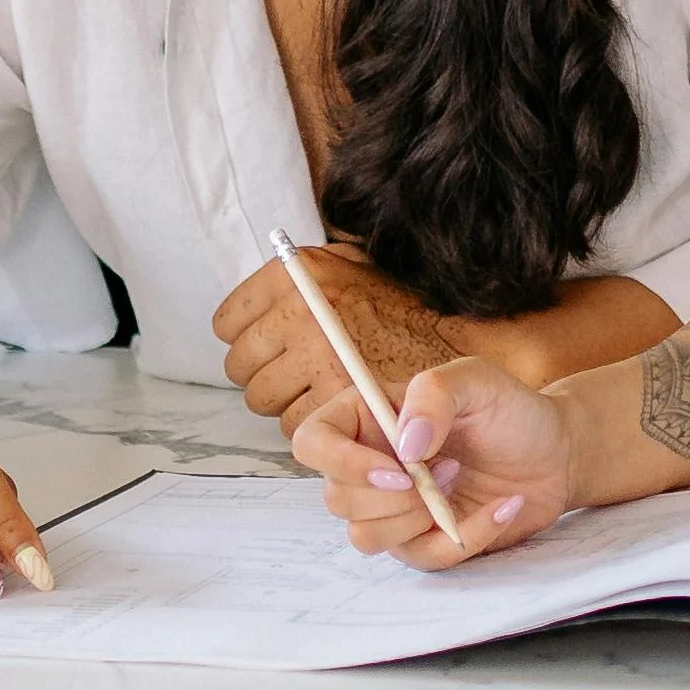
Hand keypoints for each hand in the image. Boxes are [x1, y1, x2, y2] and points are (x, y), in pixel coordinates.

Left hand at [213, 241, 461, 432]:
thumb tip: (274, 270)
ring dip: (285, 403)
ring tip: (317, 393)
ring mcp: (315, 357)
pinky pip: (294, 424)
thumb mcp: (355, 265)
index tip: (262, 346)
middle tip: (291, 376)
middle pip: (240, 365)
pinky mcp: (334, 400)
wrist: (461, 344)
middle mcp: (301, 312)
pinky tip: (337, 410)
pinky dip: (313, 423)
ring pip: (263, 400)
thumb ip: (310, 270)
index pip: (228, 321)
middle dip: (262, 374)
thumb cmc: (407, 309)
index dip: (244, 338)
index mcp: (297, 277)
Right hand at [289, 355, 574, 566]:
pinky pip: (422, 558)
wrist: (556, 455)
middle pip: (337, 498)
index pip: (312, 442)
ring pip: (366, 536)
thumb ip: (434, 394)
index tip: (395, 468)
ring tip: (463, 480)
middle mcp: (370, 466)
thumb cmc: (510, 411)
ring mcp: (393, 510)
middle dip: (393, 494)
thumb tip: (403, 445)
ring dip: (419, 516)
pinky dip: (465, 536)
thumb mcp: (477, 380)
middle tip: (449, 467)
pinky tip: (501, 508)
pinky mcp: (422, 542)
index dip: (340, 462)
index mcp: (367, 419)